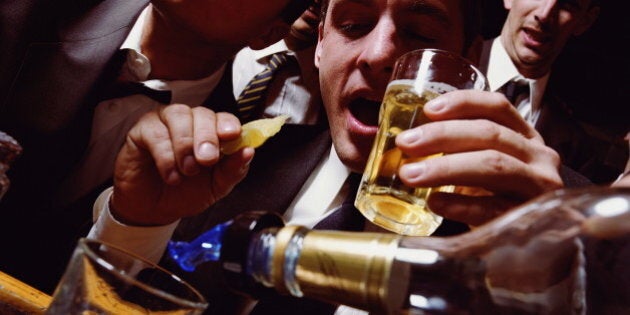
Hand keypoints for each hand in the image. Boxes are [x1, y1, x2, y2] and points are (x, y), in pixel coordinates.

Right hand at [110, 104, 253, 225]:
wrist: (155, 210)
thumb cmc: (187, 193)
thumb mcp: (217, 187)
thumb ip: (233, 170)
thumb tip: (248, 151)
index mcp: (212, 132)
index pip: (224, 118)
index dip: (228, 124)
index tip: (232, 135)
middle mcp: (190, 122)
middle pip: (203, 114)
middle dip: (207, 137)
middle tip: (207, 160)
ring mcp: (165, 122)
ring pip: (179, 116)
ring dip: (185, 145)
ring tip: (188, 171)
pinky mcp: (142, 131)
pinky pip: (156, 133)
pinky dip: (165, 156)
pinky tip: (171, 175)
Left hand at [395, 90, 562, 224]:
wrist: (528, 245)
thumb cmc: (497, 198)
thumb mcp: (483, 167)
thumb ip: (457, 150)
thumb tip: (403, 144)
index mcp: (524, 136)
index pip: (497, 107)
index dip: (463, 103)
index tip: (429, 109)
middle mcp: (537, 157)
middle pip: (489, 134)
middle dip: (442, 135)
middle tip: (406, 143)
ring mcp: (538, 188)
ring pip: (493, 165)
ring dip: (446, 167)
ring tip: (410, 174)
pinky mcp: (529, 219)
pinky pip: (493, 207)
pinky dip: (461, 204)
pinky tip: (435, 203)